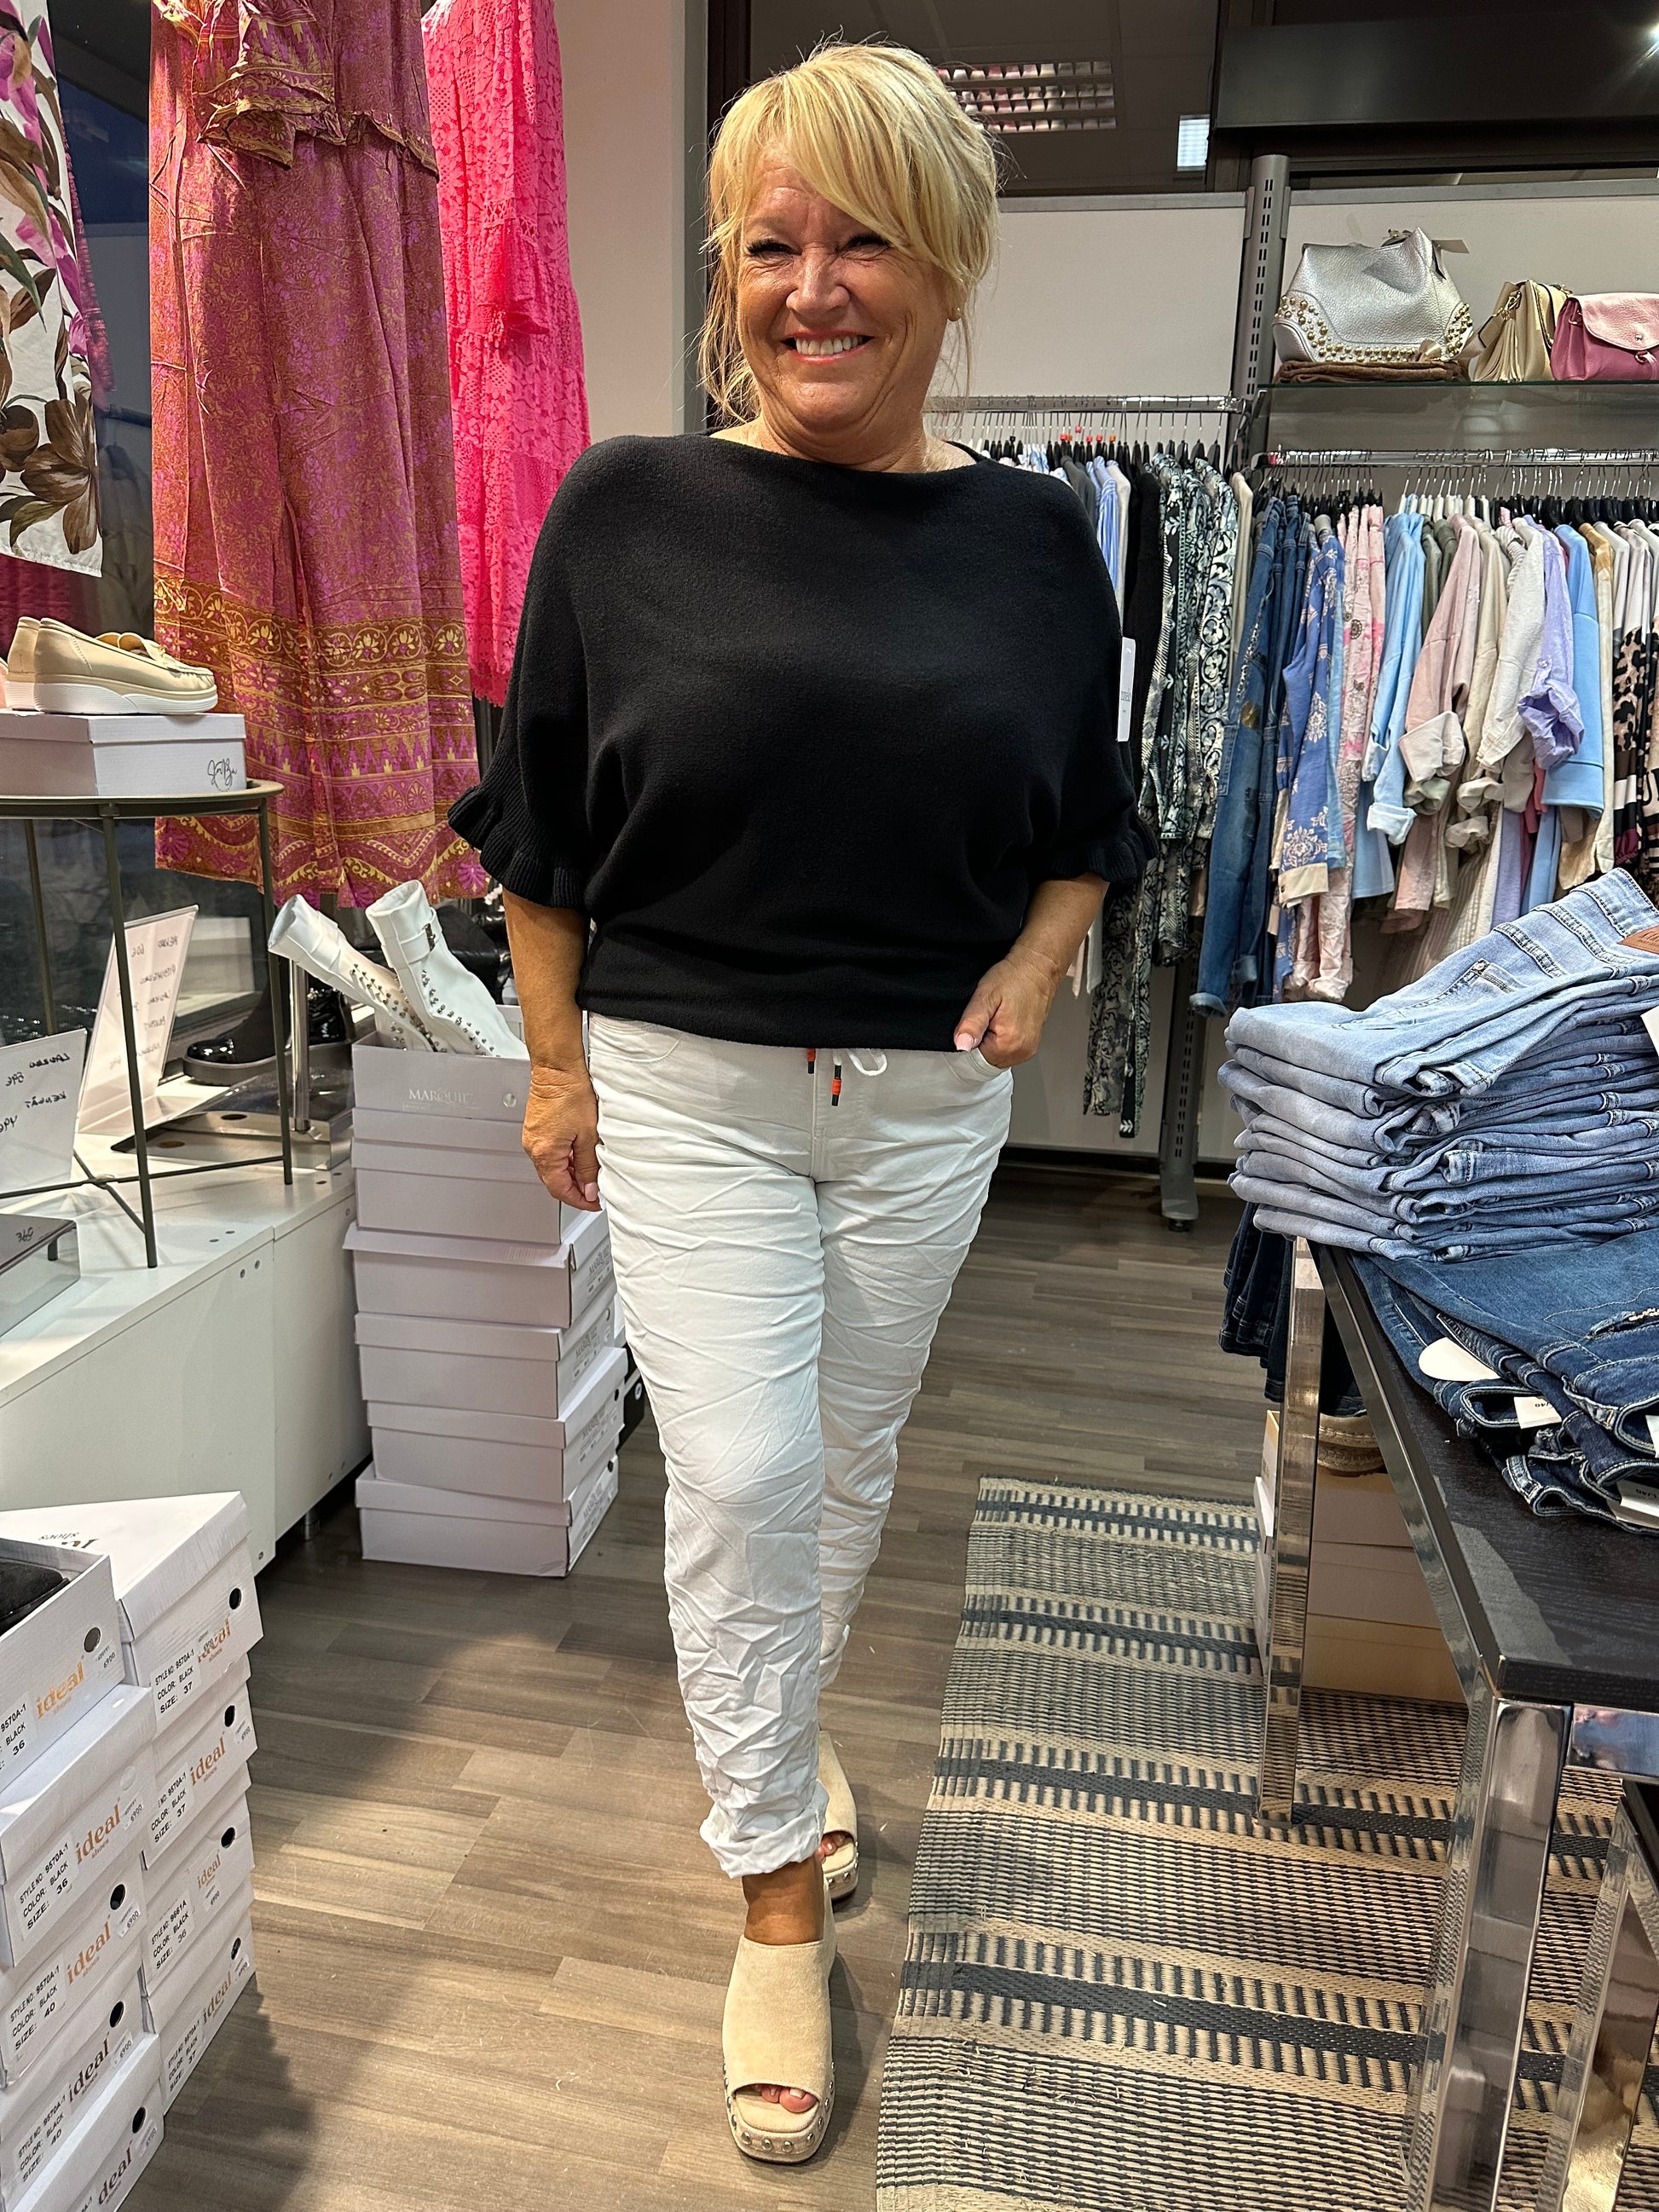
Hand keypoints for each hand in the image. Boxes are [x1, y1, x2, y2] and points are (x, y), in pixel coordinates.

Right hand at [522, 1062, 600, 1209]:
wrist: (557, 1069)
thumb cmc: (570, 1093)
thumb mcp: (589, 1135)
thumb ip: (589, 1166)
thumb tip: (590, 1188)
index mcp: (545, 1153)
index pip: (560, 1190)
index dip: (579, 1200)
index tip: (593, 1202)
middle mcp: (534, 1148)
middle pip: (553, 1181)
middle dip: (575, 1189)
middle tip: (595, 1190)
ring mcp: (533, 1139)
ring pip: (552, 1168)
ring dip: (571, 1174)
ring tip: (591, 1172)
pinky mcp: (536, 1130)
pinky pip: (549, 1154)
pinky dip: (565, 1160)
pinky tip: (579, 1155)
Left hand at [953, 949, 1060, 1069]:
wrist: (1037, 967)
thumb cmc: (1013, 977)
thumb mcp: (985, 996)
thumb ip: (972, 1023)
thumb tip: (962, 1045)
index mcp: (1009, 1043)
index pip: (974, 1060)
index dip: (969, 1041)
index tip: (973, 1023)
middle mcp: (1022, 1051)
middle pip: (986, 1060)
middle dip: (980, 1042)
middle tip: (986, 1017)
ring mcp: (1029, 1049)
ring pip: (996, 1057)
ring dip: (990, 1042)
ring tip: (995, 1017)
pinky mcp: (1031, 1044)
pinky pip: (1007, 1051)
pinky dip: (1000, 1041)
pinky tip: (1002, 1022)